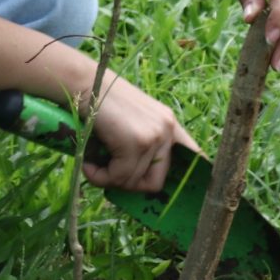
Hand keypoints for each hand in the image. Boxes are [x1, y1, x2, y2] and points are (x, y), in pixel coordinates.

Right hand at [82, 77, 203, 193]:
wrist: (86, 83)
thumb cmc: (102, 104)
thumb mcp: (133, 121)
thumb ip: (144, 144)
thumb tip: (140, 184)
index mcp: (170, 124)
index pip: (194, 158)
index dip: (187, 180)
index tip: (176, 196)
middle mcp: (168, 129)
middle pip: (156, 182)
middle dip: (129, 185)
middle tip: (109, 175)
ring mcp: (154, 136)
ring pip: (133, 181)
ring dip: (109, 179)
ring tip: (93, 165)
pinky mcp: (136, 142)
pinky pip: (119, 177)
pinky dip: (100, 177)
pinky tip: (88, 165)